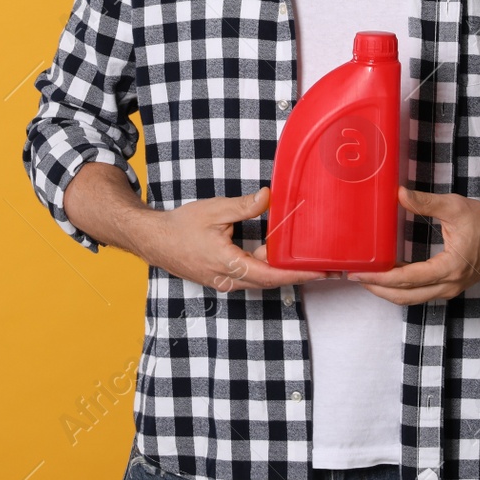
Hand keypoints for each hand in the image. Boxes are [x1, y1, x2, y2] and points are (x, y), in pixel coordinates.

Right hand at [137, 187, 330, 292]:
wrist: (155, 240)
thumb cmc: (181, 227)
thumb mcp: (215, 211)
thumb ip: (244, 207)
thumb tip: (268, 197)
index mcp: (227, 263)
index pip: (270, 274)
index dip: (297, 274)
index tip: (319, 272)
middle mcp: (228, 279)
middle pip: (270, 281)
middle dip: (297, 274)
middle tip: (324, 268)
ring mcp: (224, 282)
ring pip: (260, 280)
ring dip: (281, 271)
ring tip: (304, 260)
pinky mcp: (221, 279)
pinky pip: (249, 277)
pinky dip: (265, 268)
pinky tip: (274, 254)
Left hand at [347, 188, 479, 304]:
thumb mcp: (454, 207)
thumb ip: (425, 202)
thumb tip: (398, 194)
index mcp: (450, 267)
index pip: (407, 279)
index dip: (381, 278)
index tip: (360, 273)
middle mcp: (450, 284)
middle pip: (406, 296)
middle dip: (379, 290)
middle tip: (356, 278)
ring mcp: (451, 288)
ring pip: (414, 298)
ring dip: (390, 291)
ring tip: (368, 278)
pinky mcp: (451, 285)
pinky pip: (422, 293)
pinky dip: (403, 288)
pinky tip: (389, 274)